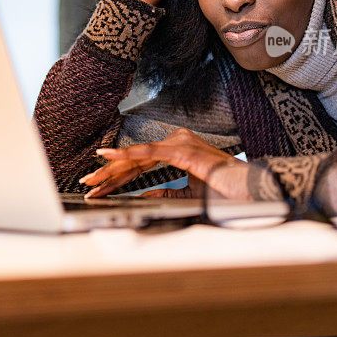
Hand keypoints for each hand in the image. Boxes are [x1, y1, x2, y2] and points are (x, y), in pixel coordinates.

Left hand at [79, 128, 251, 199]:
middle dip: (109, 174)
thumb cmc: (225, 190)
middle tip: (88, 183)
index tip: (100, 186)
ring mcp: (179, 143)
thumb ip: (167, 191)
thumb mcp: (189, 192)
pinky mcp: (181, 150)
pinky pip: (148, 153)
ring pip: (137, 157)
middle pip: (136, 160)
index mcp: (178, 149)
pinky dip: (127, 155)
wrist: (248, 190)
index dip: (119, 176)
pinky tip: (109, 158)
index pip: (141, 164)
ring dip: (112, 170)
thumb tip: (145, 195)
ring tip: (92, 178)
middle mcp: (176, 142)